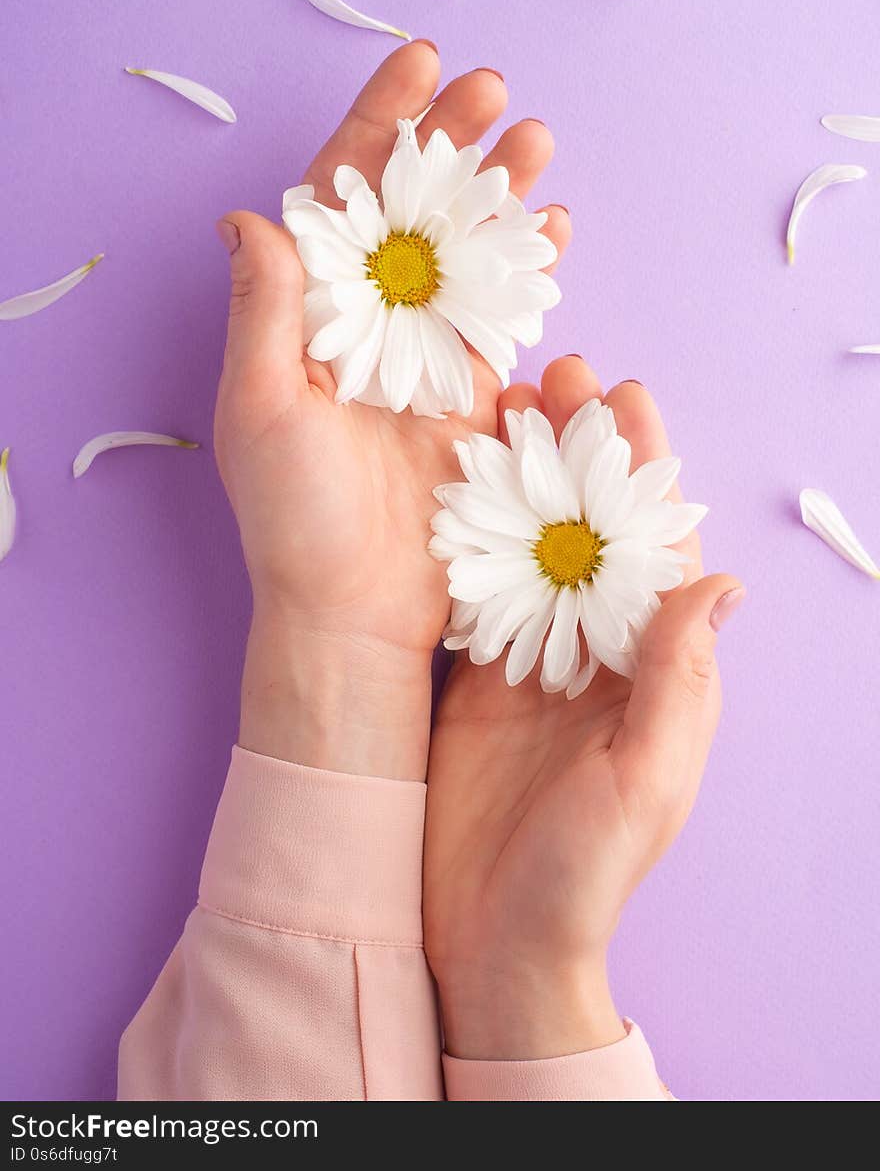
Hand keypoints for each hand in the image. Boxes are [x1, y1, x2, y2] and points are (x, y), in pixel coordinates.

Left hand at [214, 42, 570, 779]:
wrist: (358, 608)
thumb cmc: (295, 516)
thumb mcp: (263, 408)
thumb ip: (267, 310)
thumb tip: (249, 216)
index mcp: (310, 311)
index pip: (342, 195)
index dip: (378, 125)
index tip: (420, 64)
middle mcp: (368, 320)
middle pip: (414, 207)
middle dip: (452, 144)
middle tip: (494, 94)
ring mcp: (425, 353)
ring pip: (467, 249)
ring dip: (500, 192)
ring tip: (536, 140)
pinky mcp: (474, 394)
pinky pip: (506, 314)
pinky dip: (529, 267)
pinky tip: (553, 226)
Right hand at [423, 357, 742, 1056]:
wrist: (490, 944)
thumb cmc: (580, 876)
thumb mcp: (641, 783)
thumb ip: (676, 684)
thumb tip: (718, 580)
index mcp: (654, 674)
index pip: (658, 552)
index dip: (644, 473)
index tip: (623, 396)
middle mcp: (600, 655)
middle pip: (596, 531)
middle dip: (582, 452)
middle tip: (558, 374)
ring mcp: (537, 662)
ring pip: (538, 544)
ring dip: (525, 474)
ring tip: (504, 405)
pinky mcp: (480, 679)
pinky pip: (481, 588)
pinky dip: (472, 530)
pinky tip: (456, 479)